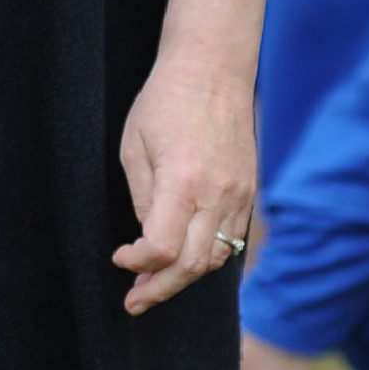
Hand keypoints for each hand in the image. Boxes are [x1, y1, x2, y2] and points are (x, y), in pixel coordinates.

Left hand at [112, 55, 255, 315]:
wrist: (212, 69)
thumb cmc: (165, 101)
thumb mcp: (134, 146)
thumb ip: (142, 198)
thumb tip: (147, 238)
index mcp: (183, 182)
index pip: (163, 249)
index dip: (138, 264)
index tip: (120, 258)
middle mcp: (217, 194)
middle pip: (193, 267)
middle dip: (160, 290)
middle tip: (135, 301)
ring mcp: (238, 195)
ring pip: (216, 259)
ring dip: (184, 278)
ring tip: (154, 283)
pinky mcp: (248, 191)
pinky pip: (231, 240)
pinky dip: (207, 257)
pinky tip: (184, 258)